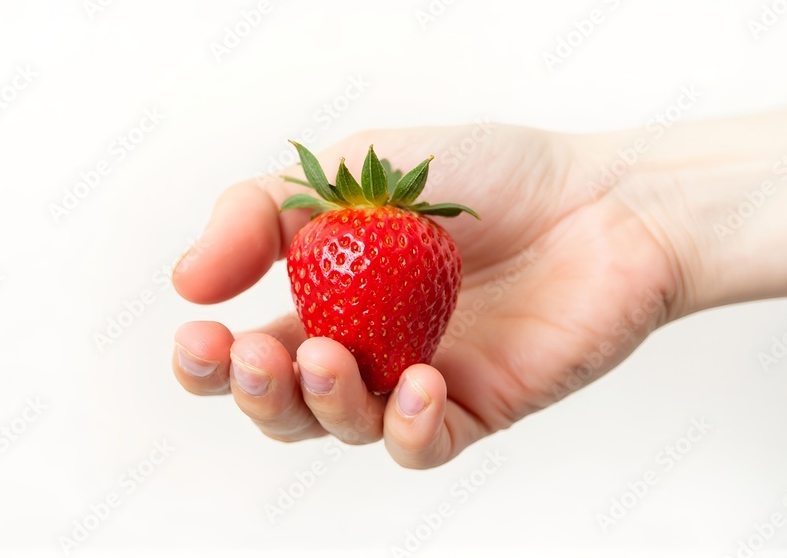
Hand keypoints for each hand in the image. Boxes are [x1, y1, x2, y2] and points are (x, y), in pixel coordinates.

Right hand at [169, 125, 679, 467]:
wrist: (602, 198)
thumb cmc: (487, 176)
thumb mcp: (356, 170)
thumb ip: (263, 213)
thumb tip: (184, 280)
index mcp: (331, 297)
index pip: (248, 347)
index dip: (210, 360)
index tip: (197, 334)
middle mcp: (368, 348)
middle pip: (284, 405)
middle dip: (254, 394)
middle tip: (253, 355)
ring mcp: (419, 381)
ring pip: (345, 429)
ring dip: (324, 403)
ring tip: (332, 356)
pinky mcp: (476, 406)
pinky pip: (426, 444)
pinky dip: (410, 426)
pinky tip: (418, 382)